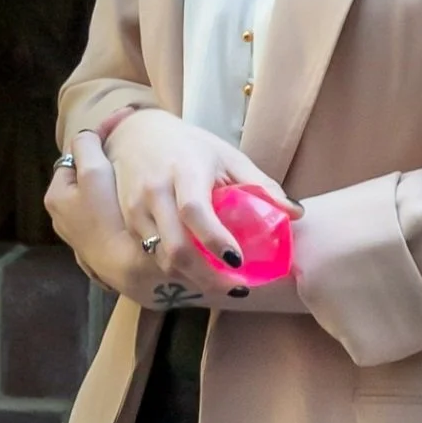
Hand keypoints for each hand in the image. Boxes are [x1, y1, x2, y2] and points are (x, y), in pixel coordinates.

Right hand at [53, 112, 297, 305]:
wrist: (135, 133)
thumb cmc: (190, 146)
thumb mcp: (228, 157)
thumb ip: (261, 185)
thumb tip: (297, 213)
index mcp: (184, 170)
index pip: (194, 211)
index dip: (215, 240)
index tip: (237, 261)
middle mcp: (154, 191)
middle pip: (175, 246)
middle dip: (205, 276)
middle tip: (235, 289)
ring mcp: (135, 207)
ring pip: (160, 257)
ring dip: (190, 277)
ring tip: (220, 283)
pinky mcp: (125, 220)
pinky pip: (149, 254)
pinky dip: (173, 268)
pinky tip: (195, 272)